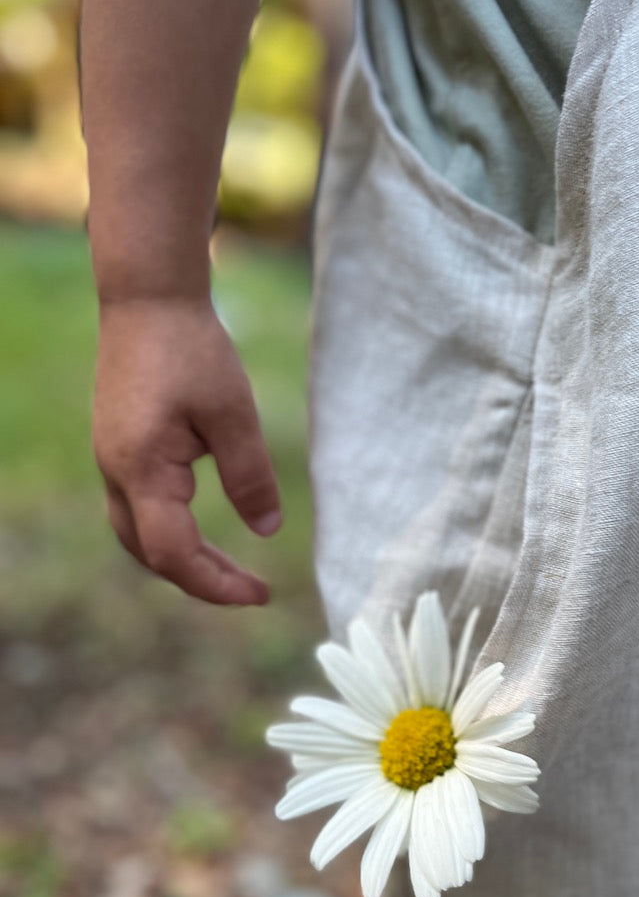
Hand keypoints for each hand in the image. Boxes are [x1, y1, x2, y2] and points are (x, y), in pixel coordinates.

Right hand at [93, 296, 281, 605]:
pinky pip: (140, 512)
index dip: (215, 584)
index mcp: (141, 469)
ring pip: (141, 537)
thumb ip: (249, 476)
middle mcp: (117, 473)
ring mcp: (112, 463)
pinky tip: (203, 533)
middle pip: (152, 555)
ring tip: (234, 572)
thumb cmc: (191, 349)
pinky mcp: (120, 451)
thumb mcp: (234, 414)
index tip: (259, 596)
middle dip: (202, 580)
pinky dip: (172, 534)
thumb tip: (267, 531)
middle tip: (255, 591)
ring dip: (185, 560)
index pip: (172, 554)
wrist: (148, 300)